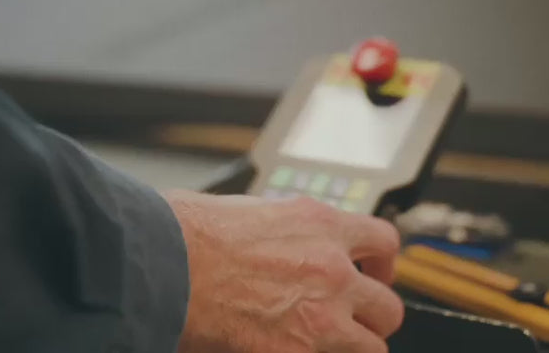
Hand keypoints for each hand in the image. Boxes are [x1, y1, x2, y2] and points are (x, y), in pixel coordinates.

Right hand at [166, 190, 403, 352]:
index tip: (374, 273)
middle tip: (356, 319)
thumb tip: (285, 241)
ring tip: (326, 344)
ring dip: (353, 347)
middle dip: (373, 316)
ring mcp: (321, 317)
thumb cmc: (188, 232)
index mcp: (320, 225)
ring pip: (372, 346)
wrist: (161, 264)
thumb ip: (285, 229)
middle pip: (388, 306)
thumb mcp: (250, 210)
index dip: (383, 263)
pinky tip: (292, 350)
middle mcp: (332, 270)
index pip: (384, 242)